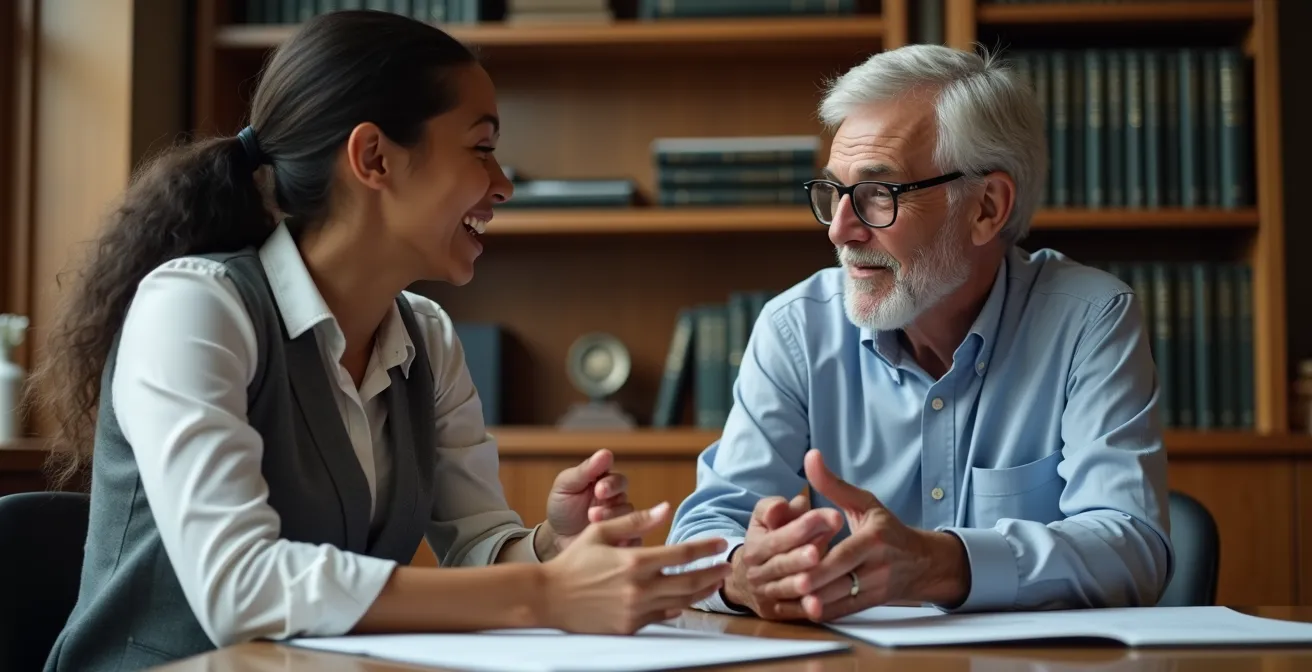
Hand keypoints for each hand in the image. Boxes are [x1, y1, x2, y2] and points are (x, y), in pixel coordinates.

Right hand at [539, 502, 732, 634]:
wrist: (549, 598)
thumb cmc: (573, 562)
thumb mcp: (601, 532)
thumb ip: (635, 522)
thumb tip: (665, 508)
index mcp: (634, 561)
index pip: (681, 555)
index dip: (705, 548)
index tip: (720, 543)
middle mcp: (639, 588)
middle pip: (688, 582)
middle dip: (712, 573)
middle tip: (726, 566)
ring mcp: (635, 610)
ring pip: (680, 602)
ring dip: (701, 592)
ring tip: (714, 583)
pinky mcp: (629, 626)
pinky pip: (661, 616)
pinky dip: (676, 608)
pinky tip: (685, 602)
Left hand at [542, 449, 634, 557]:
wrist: (555, 538)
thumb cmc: (562, 507)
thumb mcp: (567, 485)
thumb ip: (586, 470)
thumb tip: (606, 453)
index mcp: (605, 483)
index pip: (618, 479)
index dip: (611, 484)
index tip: (599, 489)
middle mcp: (616, 500)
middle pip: (626, 499)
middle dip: (611, 505)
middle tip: (593, 512)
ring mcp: (620, 521)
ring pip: (629, 519)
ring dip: (612, 521)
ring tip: (592, 523)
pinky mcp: (622, 540)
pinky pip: (634, 540)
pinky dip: (626, 540)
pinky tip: (612, 540)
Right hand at [723, 493, 843, 619]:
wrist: (744, 580)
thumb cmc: (766, 541)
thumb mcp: (762, 519)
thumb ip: (773, 508)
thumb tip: (784, 504)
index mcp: (754, 547)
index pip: (777, 538)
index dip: (801, 528)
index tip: (827, 517)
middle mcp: (757, 573)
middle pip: (780, 565)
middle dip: (798, 558)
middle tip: (815, 553)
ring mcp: (765, 594)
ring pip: (784, 589)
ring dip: (799, 584)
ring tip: (814, 578)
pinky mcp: (775, 613)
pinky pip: (791, 612)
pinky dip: (804, 609)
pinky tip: (817, 607)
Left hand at [758, 450, 969, 620]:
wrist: (923, 562)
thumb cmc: (886, 529)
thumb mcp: (864, 502)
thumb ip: (834, 484)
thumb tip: (811, 455)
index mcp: (875, 539)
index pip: (847, 554)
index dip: (824, 564)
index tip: (800, 570)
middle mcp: (878, 566)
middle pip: (843, 581)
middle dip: (816, 586)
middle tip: (789, 586)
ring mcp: (877, 588)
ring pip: (844, 601)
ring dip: (818, 603)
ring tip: (792, 601)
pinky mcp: (872, 603)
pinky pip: (847, 612)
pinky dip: (827, 613)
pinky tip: (806, 611)